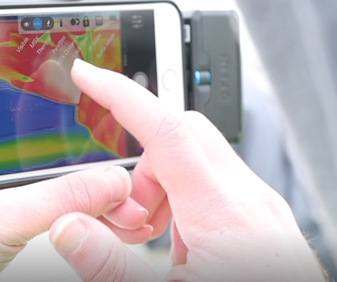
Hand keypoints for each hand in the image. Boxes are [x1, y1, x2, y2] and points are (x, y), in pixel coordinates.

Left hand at [0, 0, 151, 281]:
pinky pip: (61, 150)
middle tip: (112, 48)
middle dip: (78, 58)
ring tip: (121, 114)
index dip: (37, 1)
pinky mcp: (16, 171)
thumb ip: (53, 198)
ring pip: (54, 110)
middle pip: (36, 67)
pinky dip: (89, 154)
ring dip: (89, 113)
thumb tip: (114, 179)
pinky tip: (114, 163)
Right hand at [49, 60, 325, 281]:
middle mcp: (250, 200)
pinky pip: (218, 184)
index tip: (89, 74)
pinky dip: (187, 201)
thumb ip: (111, 266)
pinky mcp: (267, 220)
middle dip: (142, 164)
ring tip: (158, 242)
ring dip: (164, 186)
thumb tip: (69, 229)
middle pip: (182, 136)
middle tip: (129, 216)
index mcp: (223, 214)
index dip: (120, 94)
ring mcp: (263, 208)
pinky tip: (185, 249)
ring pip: (199, 159)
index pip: (165, 128)